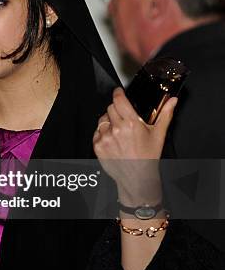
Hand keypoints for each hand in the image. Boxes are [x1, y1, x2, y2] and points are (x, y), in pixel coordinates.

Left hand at [93, 87, 176, 204]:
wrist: (136, 176)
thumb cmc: (148, 157)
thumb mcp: (158, 135)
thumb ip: (165, 115)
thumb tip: (172, 101)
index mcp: (131, 123)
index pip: (119, 100)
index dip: (118, 93)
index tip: (119, 92)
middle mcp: (117, 129)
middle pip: (110, 108)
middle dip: (116, 110)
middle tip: (124, 119)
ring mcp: (105, 137)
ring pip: (102, 119)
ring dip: (109, 122)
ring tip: (119, 132)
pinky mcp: (97, 145)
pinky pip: (97, 132)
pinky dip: (103, 133)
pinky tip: (113, 140)